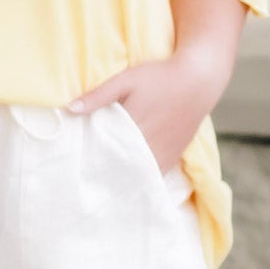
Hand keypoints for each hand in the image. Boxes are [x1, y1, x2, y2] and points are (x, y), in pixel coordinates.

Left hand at [66, 48, 231, 173]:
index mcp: (133, 124)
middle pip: (122, 166)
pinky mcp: (174, 154)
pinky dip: (142, 181)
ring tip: (105, 191)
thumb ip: (99, 95)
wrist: (198, 80)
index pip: (106, 150)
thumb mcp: (127, 79)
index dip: (91, 161)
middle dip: (105, 175)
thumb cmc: (160, 77)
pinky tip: (130, 186)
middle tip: (86, 184)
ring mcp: (164, 150)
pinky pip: (156, 174)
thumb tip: (71, 109)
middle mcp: (149, 141)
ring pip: (139, 174)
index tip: (77, 170)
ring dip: (123, 182)